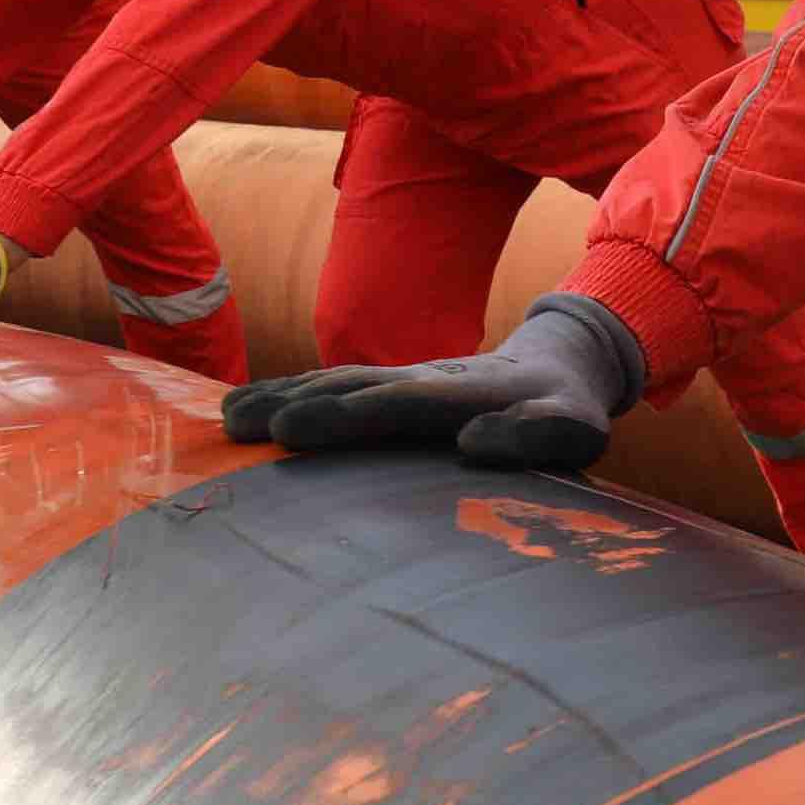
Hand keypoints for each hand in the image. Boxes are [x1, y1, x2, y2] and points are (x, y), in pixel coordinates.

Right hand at [219, 298, 640, 469]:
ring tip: (228, 418)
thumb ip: (537, 436)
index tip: (292, 431)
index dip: (345, 415)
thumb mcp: (575, 428)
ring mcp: (402, 378)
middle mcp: (423, 379)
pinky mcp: (389, 386)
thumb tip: (475, 441)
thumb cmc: (567, 410)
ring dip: (281, 396)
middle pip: (350, 387)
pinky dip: (288, 393)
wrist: (558, 362)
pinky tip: (247, 410)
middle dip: (295, 403)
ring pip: (333, 382)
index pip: (396, 403)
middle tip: (237, 424)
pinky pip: (333, 386)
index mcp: (464, 393)